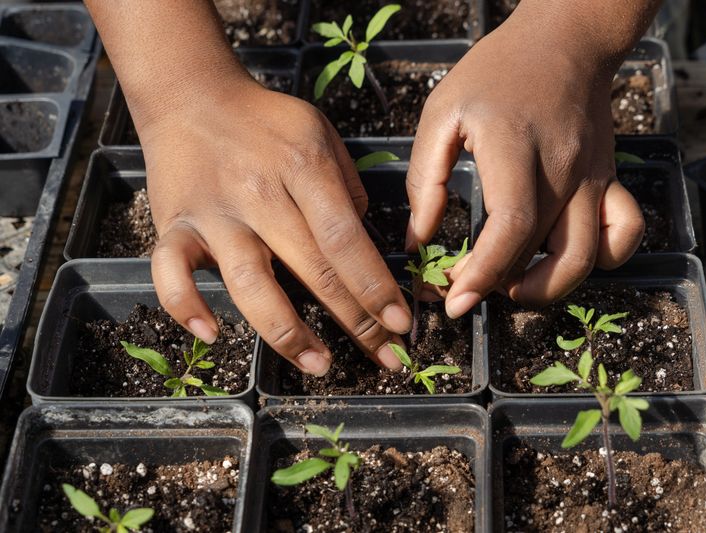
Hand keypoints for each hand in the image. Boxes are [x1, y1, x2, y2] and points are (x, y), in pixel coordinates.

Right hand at [135, 76, 411, 375]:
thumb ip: (347, 189)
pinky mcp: (172, 225)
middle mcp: (259, 193)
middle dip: (356, 322)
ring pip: (251, 285)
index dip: (376, 287)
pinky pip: (170, 274)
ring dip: (289, 334)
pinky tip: (212, 336)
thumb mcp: (321, 135)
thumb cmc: (267, 122)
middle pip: (312, 269)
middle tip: (386, 359)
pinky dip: (185, 308)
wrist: (191, 95)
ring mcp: (213, 213)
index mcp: (303, 167)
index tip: (403, 325)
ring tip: (321, 366)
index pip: (346, 240)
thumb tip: (365, 248)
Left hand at [406, 1, 646, 316]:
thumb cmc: (496, 73)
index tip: (457, 302)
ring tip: (513, 285)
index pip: (510, 227)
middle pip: (542, 251)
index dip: (483, 274)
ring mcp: (593, 176)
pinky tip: (565, 256)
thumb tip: (419, 240)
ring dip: (550, 287)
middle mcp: (563, 168)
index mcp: (515, 147)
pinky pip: (624, 232)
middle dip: (502, 286)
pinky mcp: (609, 179)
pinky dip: (602, 259)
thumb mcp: (442, 112)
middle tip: (471, 288)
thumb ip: (425, 179)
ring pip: (587, 256)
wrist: (565, 40)